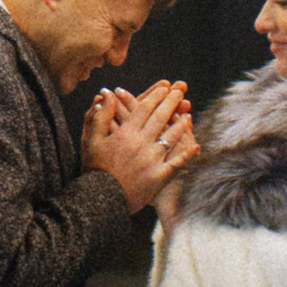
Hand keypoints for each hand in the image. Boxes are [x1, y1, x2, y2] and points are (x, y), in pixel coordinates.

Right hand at [84, 76, 193, 211]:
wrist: (102, 199)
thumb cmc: (94, 168)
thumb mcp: (91, 140)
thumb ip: (99, 116)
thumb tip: (105, 95)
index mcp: (125, 134)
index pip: (144, 108)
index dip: (155, 96)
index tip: (164, 88)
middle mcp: (141, 144)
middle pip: (160, 118)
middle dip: (171, 102)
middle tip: (180, 91)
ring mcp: (152, 160)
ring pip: (171, 137)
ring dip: (181, 124)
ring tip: (188, 115)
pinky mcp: (159, 176)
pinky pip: (177, 162)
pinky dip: (187, 154)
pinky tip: (196, 145)